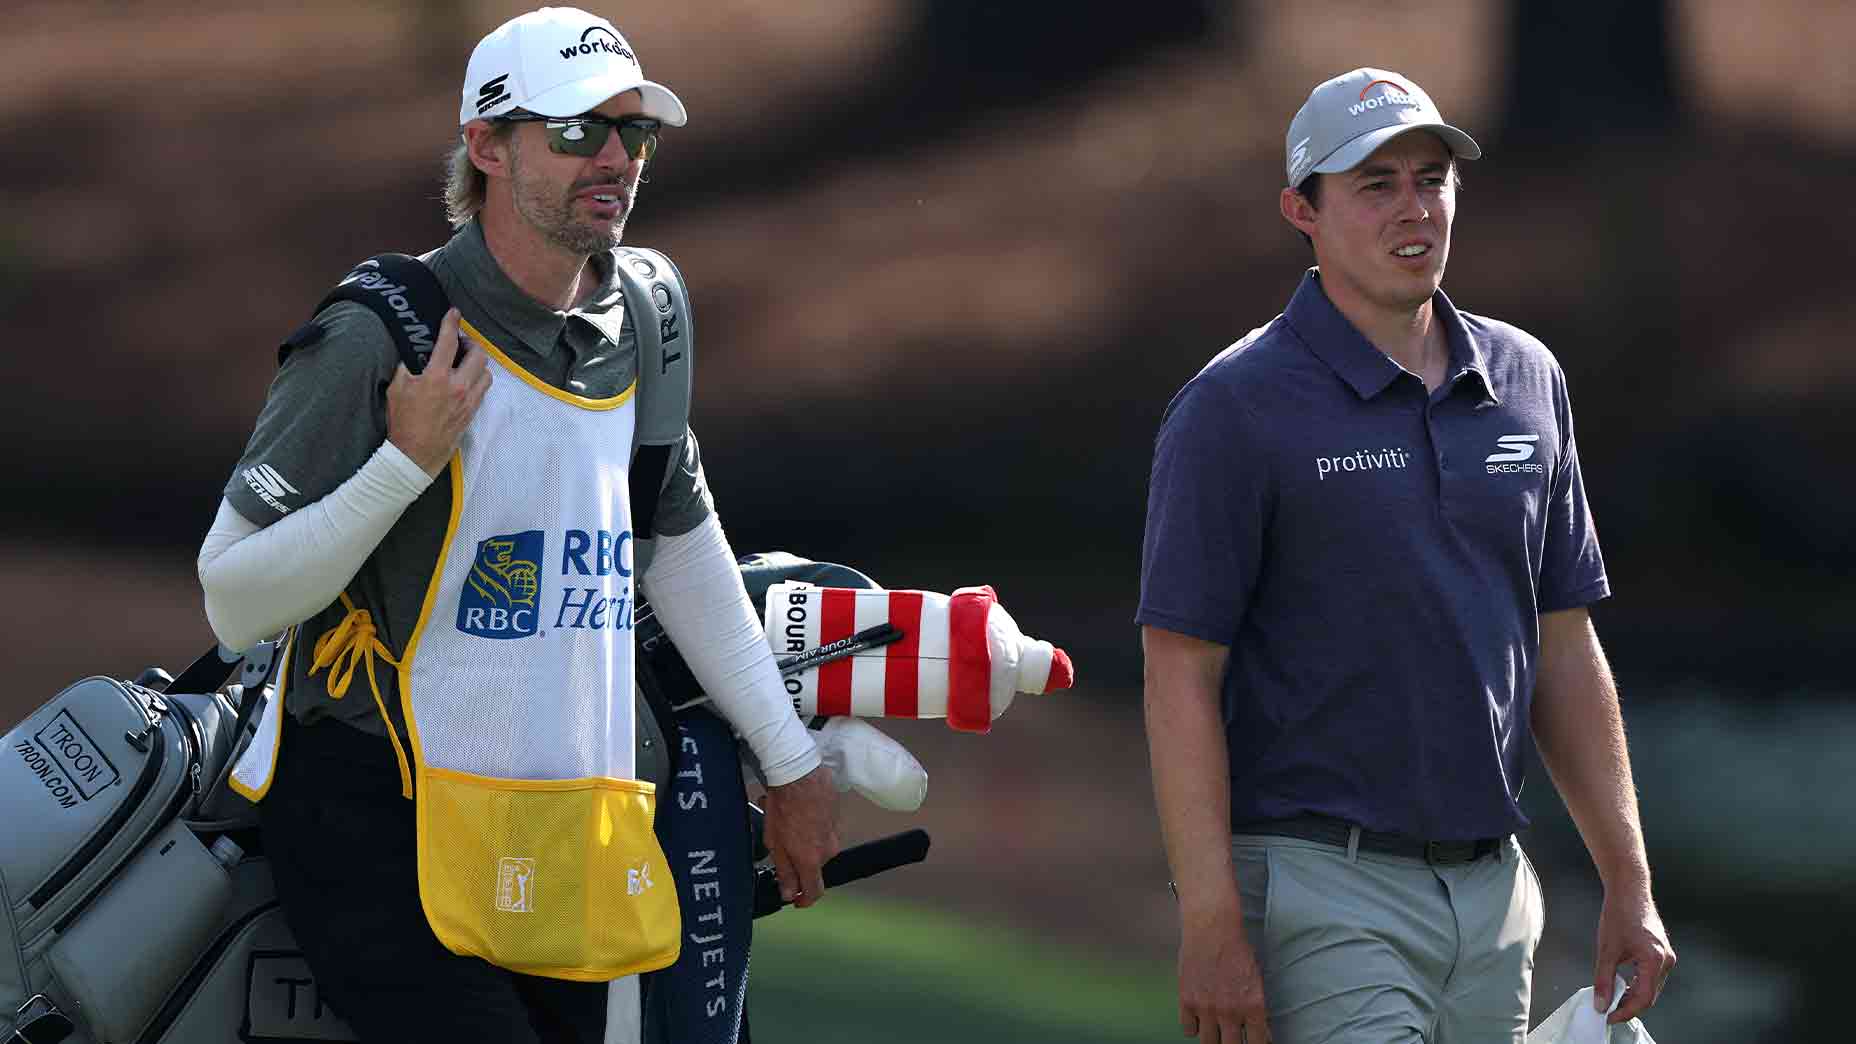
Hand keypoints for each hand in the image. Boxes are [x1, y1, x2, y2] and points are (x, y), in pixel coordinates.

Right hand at [386, 308, 489, 474]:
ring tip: (465, 362)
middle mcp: (458, 387)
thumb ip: (406, 365)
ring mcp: (468, 401)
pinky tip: (467, 381)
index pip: (449, 342)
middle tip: (461, 343)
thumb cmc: (402, 422)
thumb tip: (414, 353)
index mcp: (436, 377)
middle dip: (471, 344)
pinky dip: (479, 380)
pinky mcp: (472, 413)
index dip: (451, 323)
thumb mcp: (396, 388)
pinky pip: (483, 390)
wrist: (414, 454)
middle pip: (479, 355)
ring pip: (487, 374)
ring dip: (478, 364)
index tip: (454, 313)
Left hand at [760, 764, 838, 907]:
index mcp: (811, 860)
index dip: (804, 900)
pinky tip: (795, 811)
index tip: (796, 901)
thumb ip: (784, 871)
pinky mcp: (836, 817)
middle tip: (778, 843)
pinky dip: (808, 825)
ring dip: (801, 839)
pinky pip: (822, 829)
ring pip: (816, 846)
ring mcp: (834, 833)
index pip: (814, 891)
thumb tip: (788, 892)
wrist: (800, 774)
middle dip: (795, 859)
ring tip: (783, 821)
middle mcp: (828, 850)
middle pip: (812, 866)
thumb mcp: (775, 843)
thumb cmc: (785, 805)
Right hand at [1178, 908, 1269, 1043]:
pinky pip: (1189, 1031)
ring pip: (1208, 1043)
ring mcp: (1207, 1008)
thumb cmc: (1236, 948)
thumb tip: (1261, 1031)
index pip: (1257, 1043)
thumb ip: (1256, 1008)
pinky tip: (1199, 1016)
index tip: (1251, 1040)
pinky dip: (1194, 1026)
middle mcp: (1231, 1011)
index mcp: (1253, 1006)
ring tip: (1215, 1027)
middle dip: (1233, 1043)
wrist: (1212, 926)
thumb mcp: (1256, 980)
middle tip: (1231, 1035)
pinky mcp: (1187, 1001)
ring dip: (1213, 1036)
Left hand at [1593, 884, 1675, 1023]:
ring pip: (1651, 986)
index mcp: (1655, 960)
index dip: (1626, 1012)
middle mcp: (1666, 960)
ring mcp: (1666, 955)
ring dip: (1633, 995)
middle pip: (1650, 994)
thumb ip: (1603, 979)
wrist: (1629, 890)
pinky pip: (1652, 975)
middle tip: (1608, 1010)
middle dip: (1629, 1005)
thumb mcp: (1606, 950)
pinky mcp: (1662, 951)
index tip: (1609, 1017)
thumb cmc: (1619, 914)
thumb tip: (1600, 1003)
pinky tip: (1623, 984)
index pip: (1644, 998)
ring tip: (1612, 998)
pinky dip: (1638, 983)